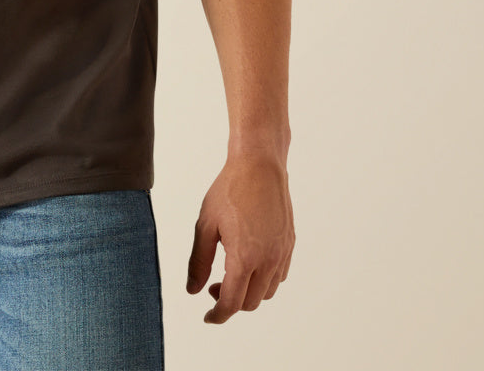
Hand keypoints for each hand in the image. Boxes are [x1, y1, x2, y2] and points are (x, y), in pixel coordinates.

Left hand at [186, 150, 294, 322]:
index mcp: (245, 257)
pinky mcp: (289, 244)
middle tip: (212, 287)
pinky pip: (280, 276)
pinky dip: (264, 281)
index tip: (208, 317)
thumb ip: (198, 261)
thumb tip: (193, 290)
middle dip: (230, 302)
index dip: (218, 315)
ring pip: (267, 292)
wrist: (259, 166)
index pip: (232, 302)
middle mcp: (268, 260)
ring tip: (229, 275)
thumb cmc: (229, 190)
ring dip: (248, 293)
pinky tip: (249, 264)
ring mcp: (282, 253)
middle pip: (250, 302)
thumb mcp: (205, 225)